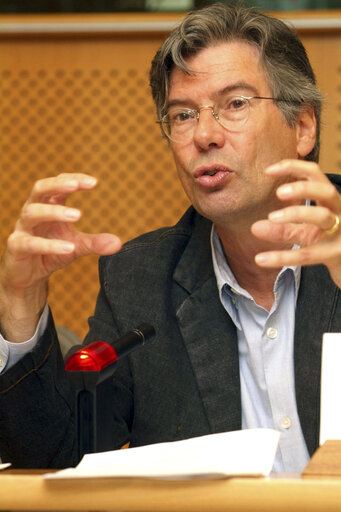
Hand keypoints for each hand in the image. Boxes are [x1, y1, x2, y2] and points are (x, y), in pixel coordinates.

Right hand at [0, 173, 121, 340]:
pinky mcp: (17, 247)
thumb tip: (119, 243)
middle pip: (40, 189)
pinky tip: (69, 248)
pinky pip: (30, 243)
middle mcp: (33, 212)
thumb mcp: (77, 246)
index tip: (94, 182)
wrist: (28, 276)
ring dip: (55, 212)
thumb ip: (95, 243)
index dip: (74, 179)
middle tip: (76, 185)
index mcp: (48, 206)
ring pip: (33, 213)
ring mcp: (23, 228)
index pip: (58, 184)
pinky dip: (49, 245)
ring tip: (78, 215)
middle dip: (57, 185)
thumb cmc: (52, 252)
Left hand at [251, 159, 340, 287]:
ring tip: (272, 217)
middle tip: (279, 192)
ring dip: (296, 213)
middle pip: (326, 191)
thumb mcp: (306, 234)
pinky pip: (307, 254)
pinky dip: (282, 257)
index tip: (268, 170)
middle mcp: (339, 213)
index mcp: (330, 202)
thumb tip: (254, 227)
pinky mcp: (335, 255)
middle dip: (303, 188)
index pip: (315, 175)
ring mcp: (340, 233)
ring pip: (322, 217)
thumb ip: (283, 229)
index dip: (294, 167)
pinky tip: (260, 259)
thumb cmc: (328, 245)